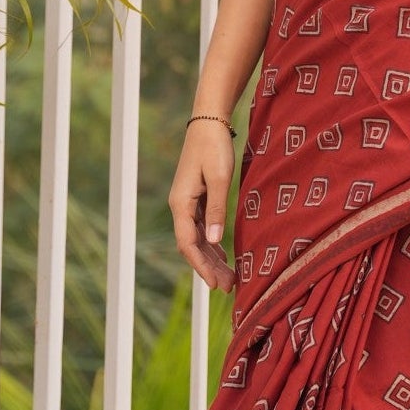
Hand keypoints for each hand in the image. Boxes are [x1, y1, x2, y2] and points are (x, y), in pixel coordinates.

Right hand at [169, 121, 237, 292]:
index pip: (188, 244)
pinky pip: (202, 227)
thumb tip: (215, 241)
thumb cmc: (214, 147)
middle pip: (192, 245)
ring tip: (229, 278)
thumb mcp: (218, 178)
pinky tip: (222, 254)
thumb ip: (217, 209)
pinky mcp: (196, 197)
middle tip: (228, 288)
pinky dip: (212, 243)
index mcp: (181, 203)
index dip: (201, 266)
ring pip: (198, 238)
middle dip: (209, 268)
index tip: (214, 284)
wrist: (209, 122)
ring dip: (211, 258)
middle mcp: (180, 206)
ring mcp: (187, 202)